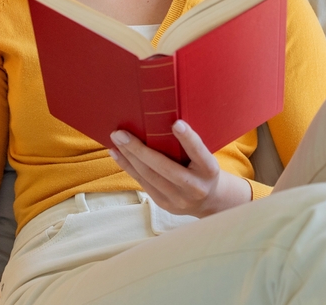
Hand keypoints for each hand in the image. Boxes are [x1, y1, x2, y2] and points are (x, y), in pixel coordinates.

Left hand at [108, 120, 252, 217]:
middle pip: (164, 167)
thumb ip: (189, 145)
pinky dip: (128, 167)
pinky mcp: (165, 204)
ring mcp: (179, 199)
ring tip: (116, 140)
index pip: (198, 152)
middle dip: (139, 149)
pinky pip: (143, 183)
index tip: (176, 123)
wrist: (210, 200)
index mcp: (209, 170)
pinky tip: (117, 153)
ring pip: (149, 176)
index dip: (188, 139)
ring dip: (129, 157)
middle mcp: (195, 187)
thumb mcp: (204, 157)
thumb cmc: (202, 168)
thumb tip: (159, 120)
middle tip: (121, 133)